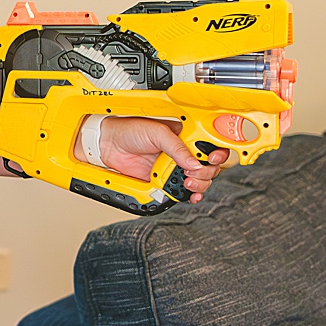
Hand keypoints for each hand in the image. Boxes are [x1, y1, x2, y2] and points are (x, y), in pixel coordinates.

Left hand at [98, 117, 228, 203]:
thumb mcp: (156, 132)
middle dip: (206, 172)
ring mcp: (175, 168)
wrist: (109, 144)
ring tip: (187, 183)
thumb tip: (194, 162)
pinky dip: (190, 195)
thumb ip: (176, 147)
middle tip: (192, 173)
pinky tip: (190, 195)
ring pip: (199, 181)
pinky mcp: (165, 181)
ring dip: (199, 185)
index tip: (211, 159)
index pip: (210, 146)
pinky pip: (182, 191)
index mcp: (186, 136)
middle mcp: (183, 153)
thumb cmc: (130, 130)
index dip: (216, 154)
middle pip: (209, 167)